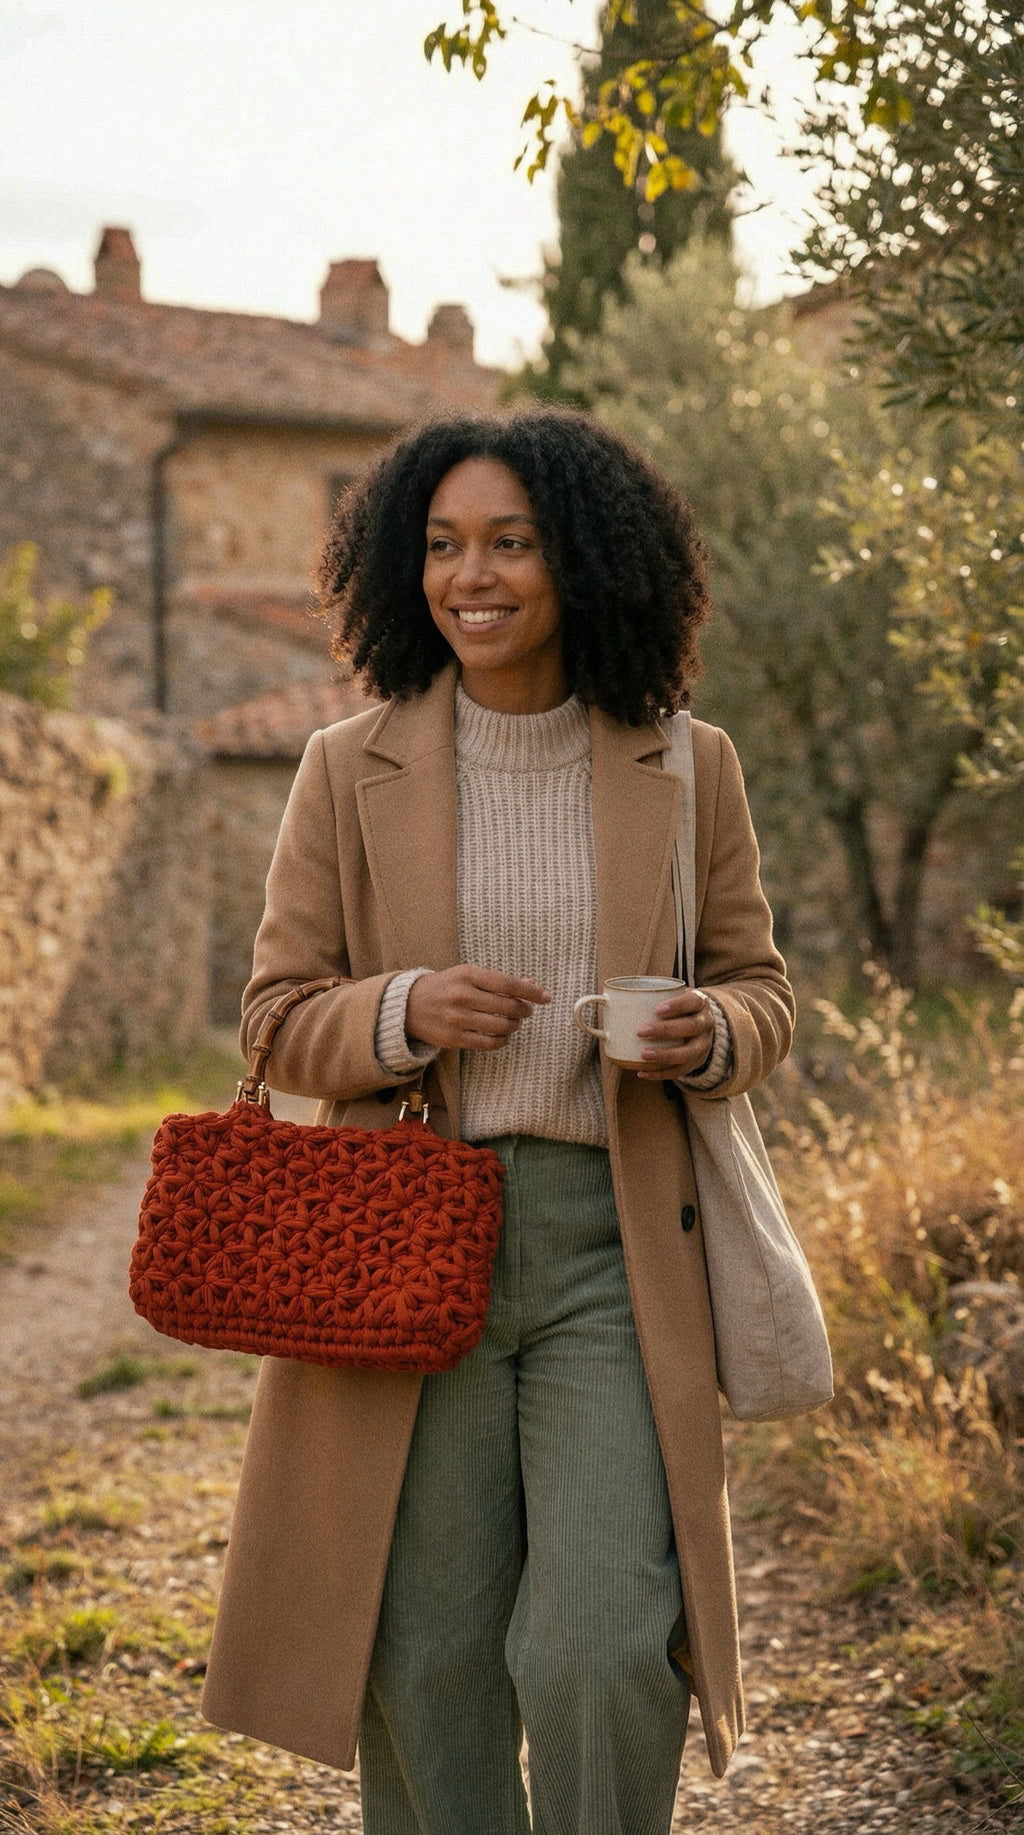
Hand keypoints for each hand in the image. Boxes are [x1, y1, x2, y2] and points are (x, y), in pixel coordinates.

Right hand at [405, 966, 550, 1052]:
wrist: (409, 1006)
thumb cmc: (445, 987)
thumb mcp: (468, 975)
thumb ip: (499, 980)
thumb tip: (531, 985)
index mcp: (467, 974)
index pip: (508, 984)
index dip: (530, 992)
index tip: (545, 997)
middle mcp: (462, 995)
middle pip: (507, 1007)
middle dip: (523, 1010)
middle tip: (526, 1011)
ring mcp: (457, 1018)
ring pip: (500, 1026)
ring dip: (514, 1026)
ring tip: (513, 1022)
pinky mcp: (453, 1038)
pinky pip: (488, 1043)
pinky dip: (502, 1041)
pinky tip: (503, 1036)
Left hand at [634, 989, 717, 1080]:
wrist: (699, 1023)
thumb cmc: (676, 1008)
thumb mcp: (670, 996)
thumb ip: (647, 997)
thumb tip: (605, 999)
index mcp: (699, 1002)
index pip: (692, 1002)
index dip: (677, 1006)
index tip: (656, 1009)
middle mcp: (706, 1023)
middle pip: (691, 1027)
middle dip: (666, 1030)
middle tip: (641, 1031)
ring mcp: (703, 1044)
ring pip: (688, 1053)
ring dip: (665, 1055)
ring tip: (644, 1055)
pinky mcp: (697, 1061)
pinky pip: (681, 1071)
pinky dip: (661, 1073)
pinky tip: (643, 1072)